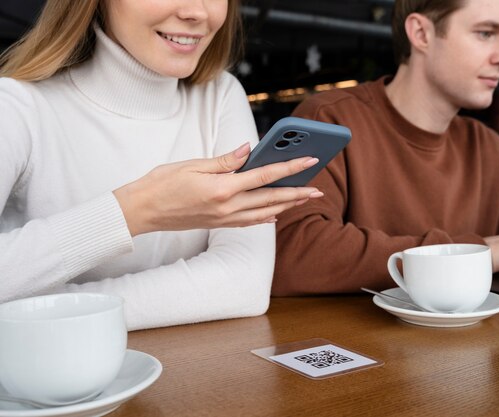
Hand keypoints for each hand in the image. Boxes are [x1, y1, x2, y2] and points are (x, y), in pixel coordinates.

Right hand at [114, 143, 323, 235]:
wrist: (141, 211)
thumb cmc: (162, 183)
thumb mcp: (192, 165)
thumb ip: (225, 160)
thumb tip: (249, 149)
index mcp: (222, 189)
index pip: (264, 176)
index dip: (290, 168)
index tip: (309, 160)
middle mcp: (227, 208)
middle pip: (271, 199)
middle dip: (297, 193)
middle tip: (317, 189)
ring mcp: (224, 219)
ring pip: (264, 213)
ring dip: (286, 205)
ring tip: (303, 199)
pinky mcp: (219, 224)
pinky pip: (249, 222)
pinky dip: (266, 217)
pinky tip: (276, 214)